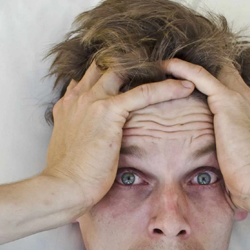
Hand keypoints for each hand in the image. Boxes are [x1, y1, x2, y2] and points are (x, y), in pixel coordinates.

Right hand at [42, 61, 195, 212]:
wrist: (63, 187)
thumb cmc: (69, 176)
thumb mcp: (69, 148)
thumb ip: (79, 133)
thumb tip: (91, 138)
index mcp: (68, 105)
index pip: (91, 77)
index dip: (111, 72)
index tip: (132, 73)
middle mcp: (78, 97)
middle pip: (106, 66)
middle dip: (130, 62)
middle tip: (157, 65)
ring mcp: (92, 102)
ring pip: (125, 72)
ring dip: (151, 69)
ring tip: (176, 69)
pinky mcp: (108, 111)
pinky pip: (144, 92)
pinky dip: (167, 88)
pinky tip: (186, 88)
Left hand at [161, 58, 249, 209]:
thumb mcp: (238, 157)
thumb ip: (228, 148)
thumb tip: (216, 162)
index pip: (231, 87)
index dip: (213, 82)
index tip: (189, 84)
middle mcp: (248, 99)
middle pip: (223, 73)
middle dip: (200, 69)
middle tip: (173, 67)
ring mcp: (239, 98)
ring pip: (210, 71)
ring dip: (188, 66)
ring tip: (165, 63)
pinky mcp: (227, 101)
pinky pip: (200, 76)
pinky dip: (183, 69)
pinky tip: (167, 65)